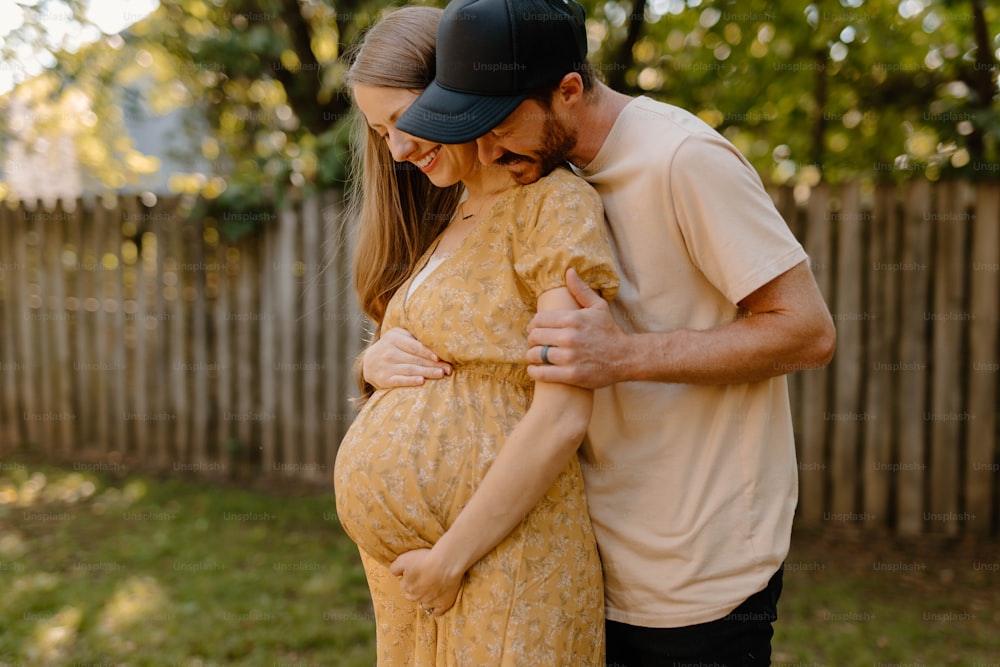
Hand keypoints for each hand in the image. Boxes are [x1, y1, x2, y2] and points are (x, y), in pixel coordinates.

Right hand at [363, 328, 451, 388]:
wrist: (369, 362)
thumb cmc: (391, 346)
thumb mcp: (398, 336)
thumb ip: (414, 336)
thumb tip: (438, 340)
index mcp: (394, 338)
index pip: (414, 346)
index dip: (428, 352)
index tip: (440, 357)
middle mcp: (389, 351)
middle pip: (415, 359)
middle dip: (433, 364)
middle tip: (448, 368)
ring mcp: (386, 366)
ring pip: (410, 369)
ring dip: (427, 372)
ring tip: (441, 374)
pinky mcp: (384, 379)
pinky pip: (399, 380)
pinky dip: (410, 381)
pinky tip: (421, 381)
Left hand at [389, 548, 463, 616]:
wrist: (446, 564)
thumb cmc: (425, 560)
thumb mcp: (404, 559)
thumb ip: (395, 568)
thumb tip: (394, 574)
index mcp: (407, 587)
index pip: (404, 586)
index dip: (409, 579)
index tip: (415, 574)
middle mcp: (417, 597)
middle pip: (413, 597)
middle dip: (416, 591)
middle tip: (423, 581)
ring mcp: (431, 602)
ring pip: (424, 605)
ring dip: (425, 600)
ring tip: (430, 592)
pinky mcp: (443, 604)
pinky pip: (437, 612)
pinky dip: (435, 610)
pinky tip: (436, 607)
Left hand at [526, 268, 629, 388]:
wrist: (625, 356)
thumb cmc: (609, 331)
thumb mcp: (598, 307)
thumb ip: (581, 289)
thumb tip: (569, 271)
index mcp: (572, 319)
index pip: (538, 320)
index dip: (533, 325)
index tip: (535, 330)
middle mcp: (569, 337)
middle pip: (534, 337)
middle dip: (531, 340)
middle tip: (535, 343)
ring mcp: (570, 357)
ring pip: (536, 355)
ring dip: (531, 356)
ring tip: (535, 356)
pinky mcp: (571, 375)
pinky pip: (543, 373)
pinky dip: (534, 372)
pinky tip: (534, 369)